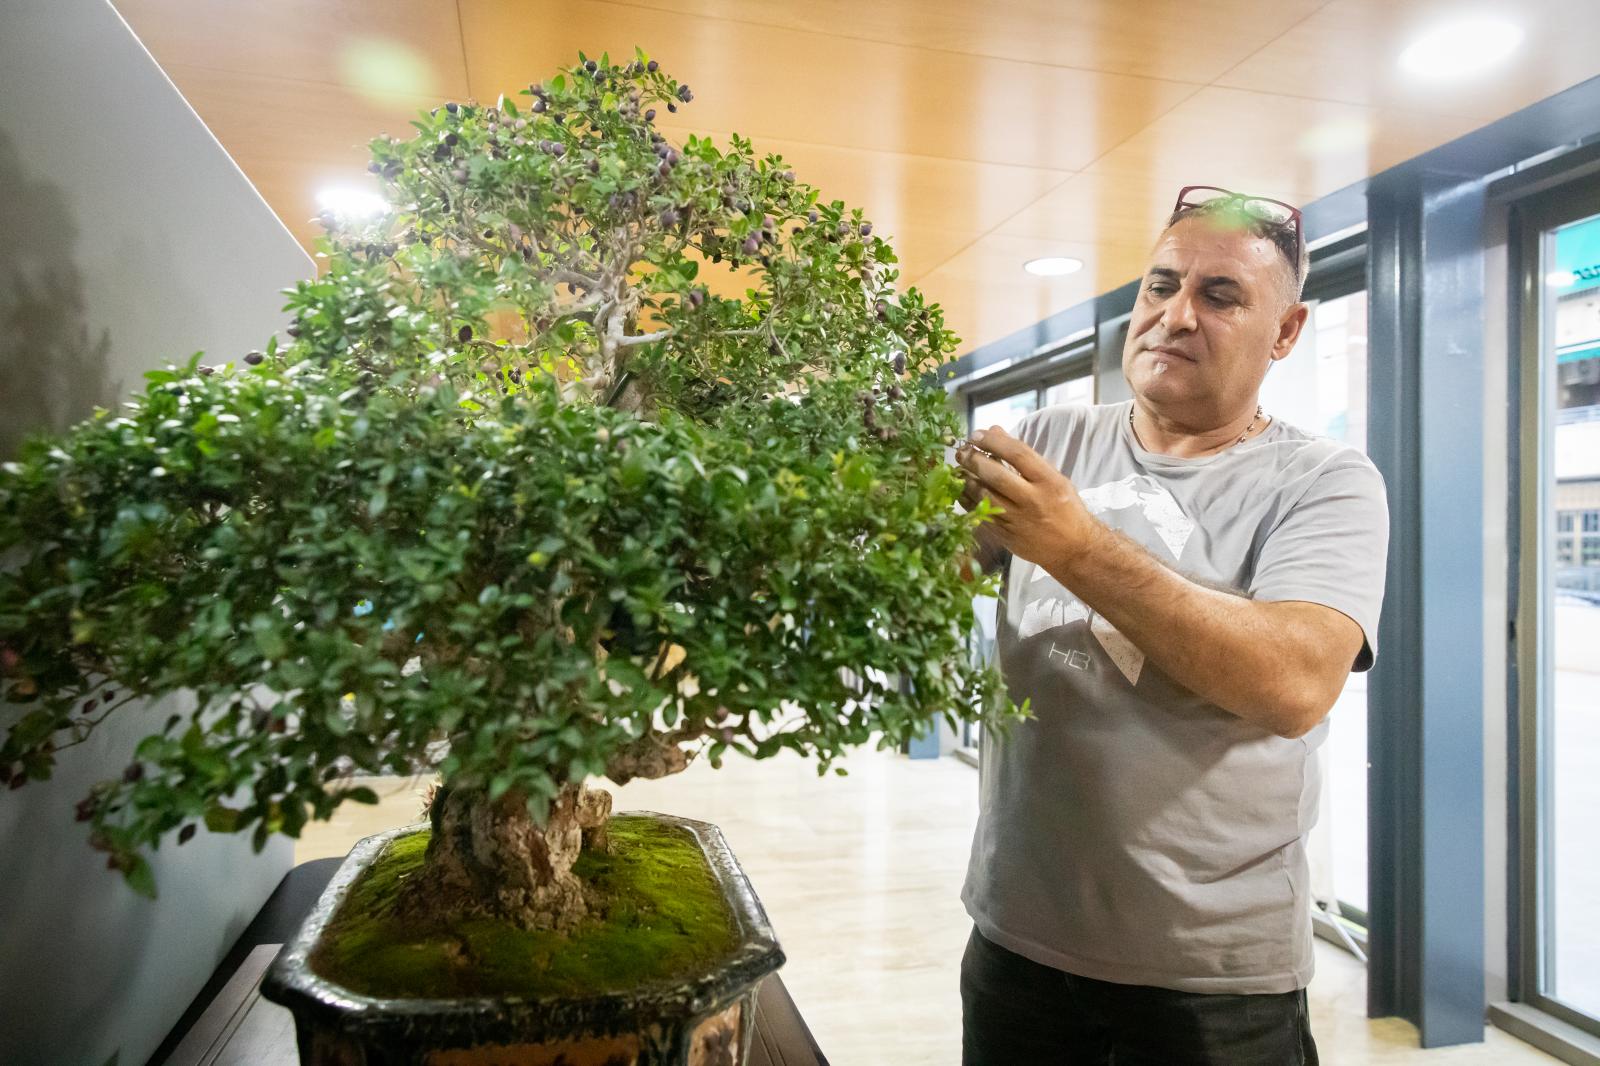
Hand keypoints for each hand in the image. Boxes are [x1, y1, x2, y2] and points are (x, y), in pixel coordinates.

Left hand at [955, 426, 1095, 574]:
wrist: (1074, 547)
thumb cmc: (1065, 507)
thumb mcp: (1054, 478)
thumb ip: (1024, 456)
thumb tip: (994, 430)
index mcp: (1049, 482)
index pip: (1017, 454)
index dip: (993, 441)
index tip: (976, 434)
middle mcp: (1033, 500)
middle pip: (995, 475)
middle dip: (973, 459)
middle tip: (962, 451)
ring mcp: (1017, 520)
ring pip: (983, 495)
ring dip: (965, 479)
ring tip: (957, 468)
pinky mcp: (1005, 535)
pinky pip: (980, 513)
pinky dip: (967, 499)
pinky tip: (961, 489)